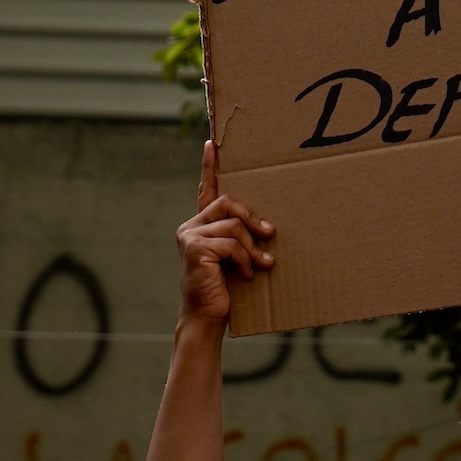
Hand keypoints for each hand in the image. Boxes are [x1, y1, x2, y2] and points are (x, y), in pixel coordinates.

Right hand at [177, 141, 274, 324]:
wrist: (207, 316)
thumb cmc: (225, 288)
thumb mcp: (236, 257)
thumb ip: (242, 237)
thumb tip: (269, 227)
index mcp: (201, 225)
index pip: (205, 190)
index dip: (209, 166)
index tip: (212, 144)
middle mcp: (191, 227)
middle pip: (228, 203)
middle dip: (253, 218)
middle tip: (270, 234)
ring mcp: (189, 236)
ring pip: (233, 226)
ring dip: (252, 247)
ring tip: (262, 264)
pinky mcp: (194, 249)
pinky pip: (231, 243)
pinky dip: (244, 260)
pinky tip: (246, 274)